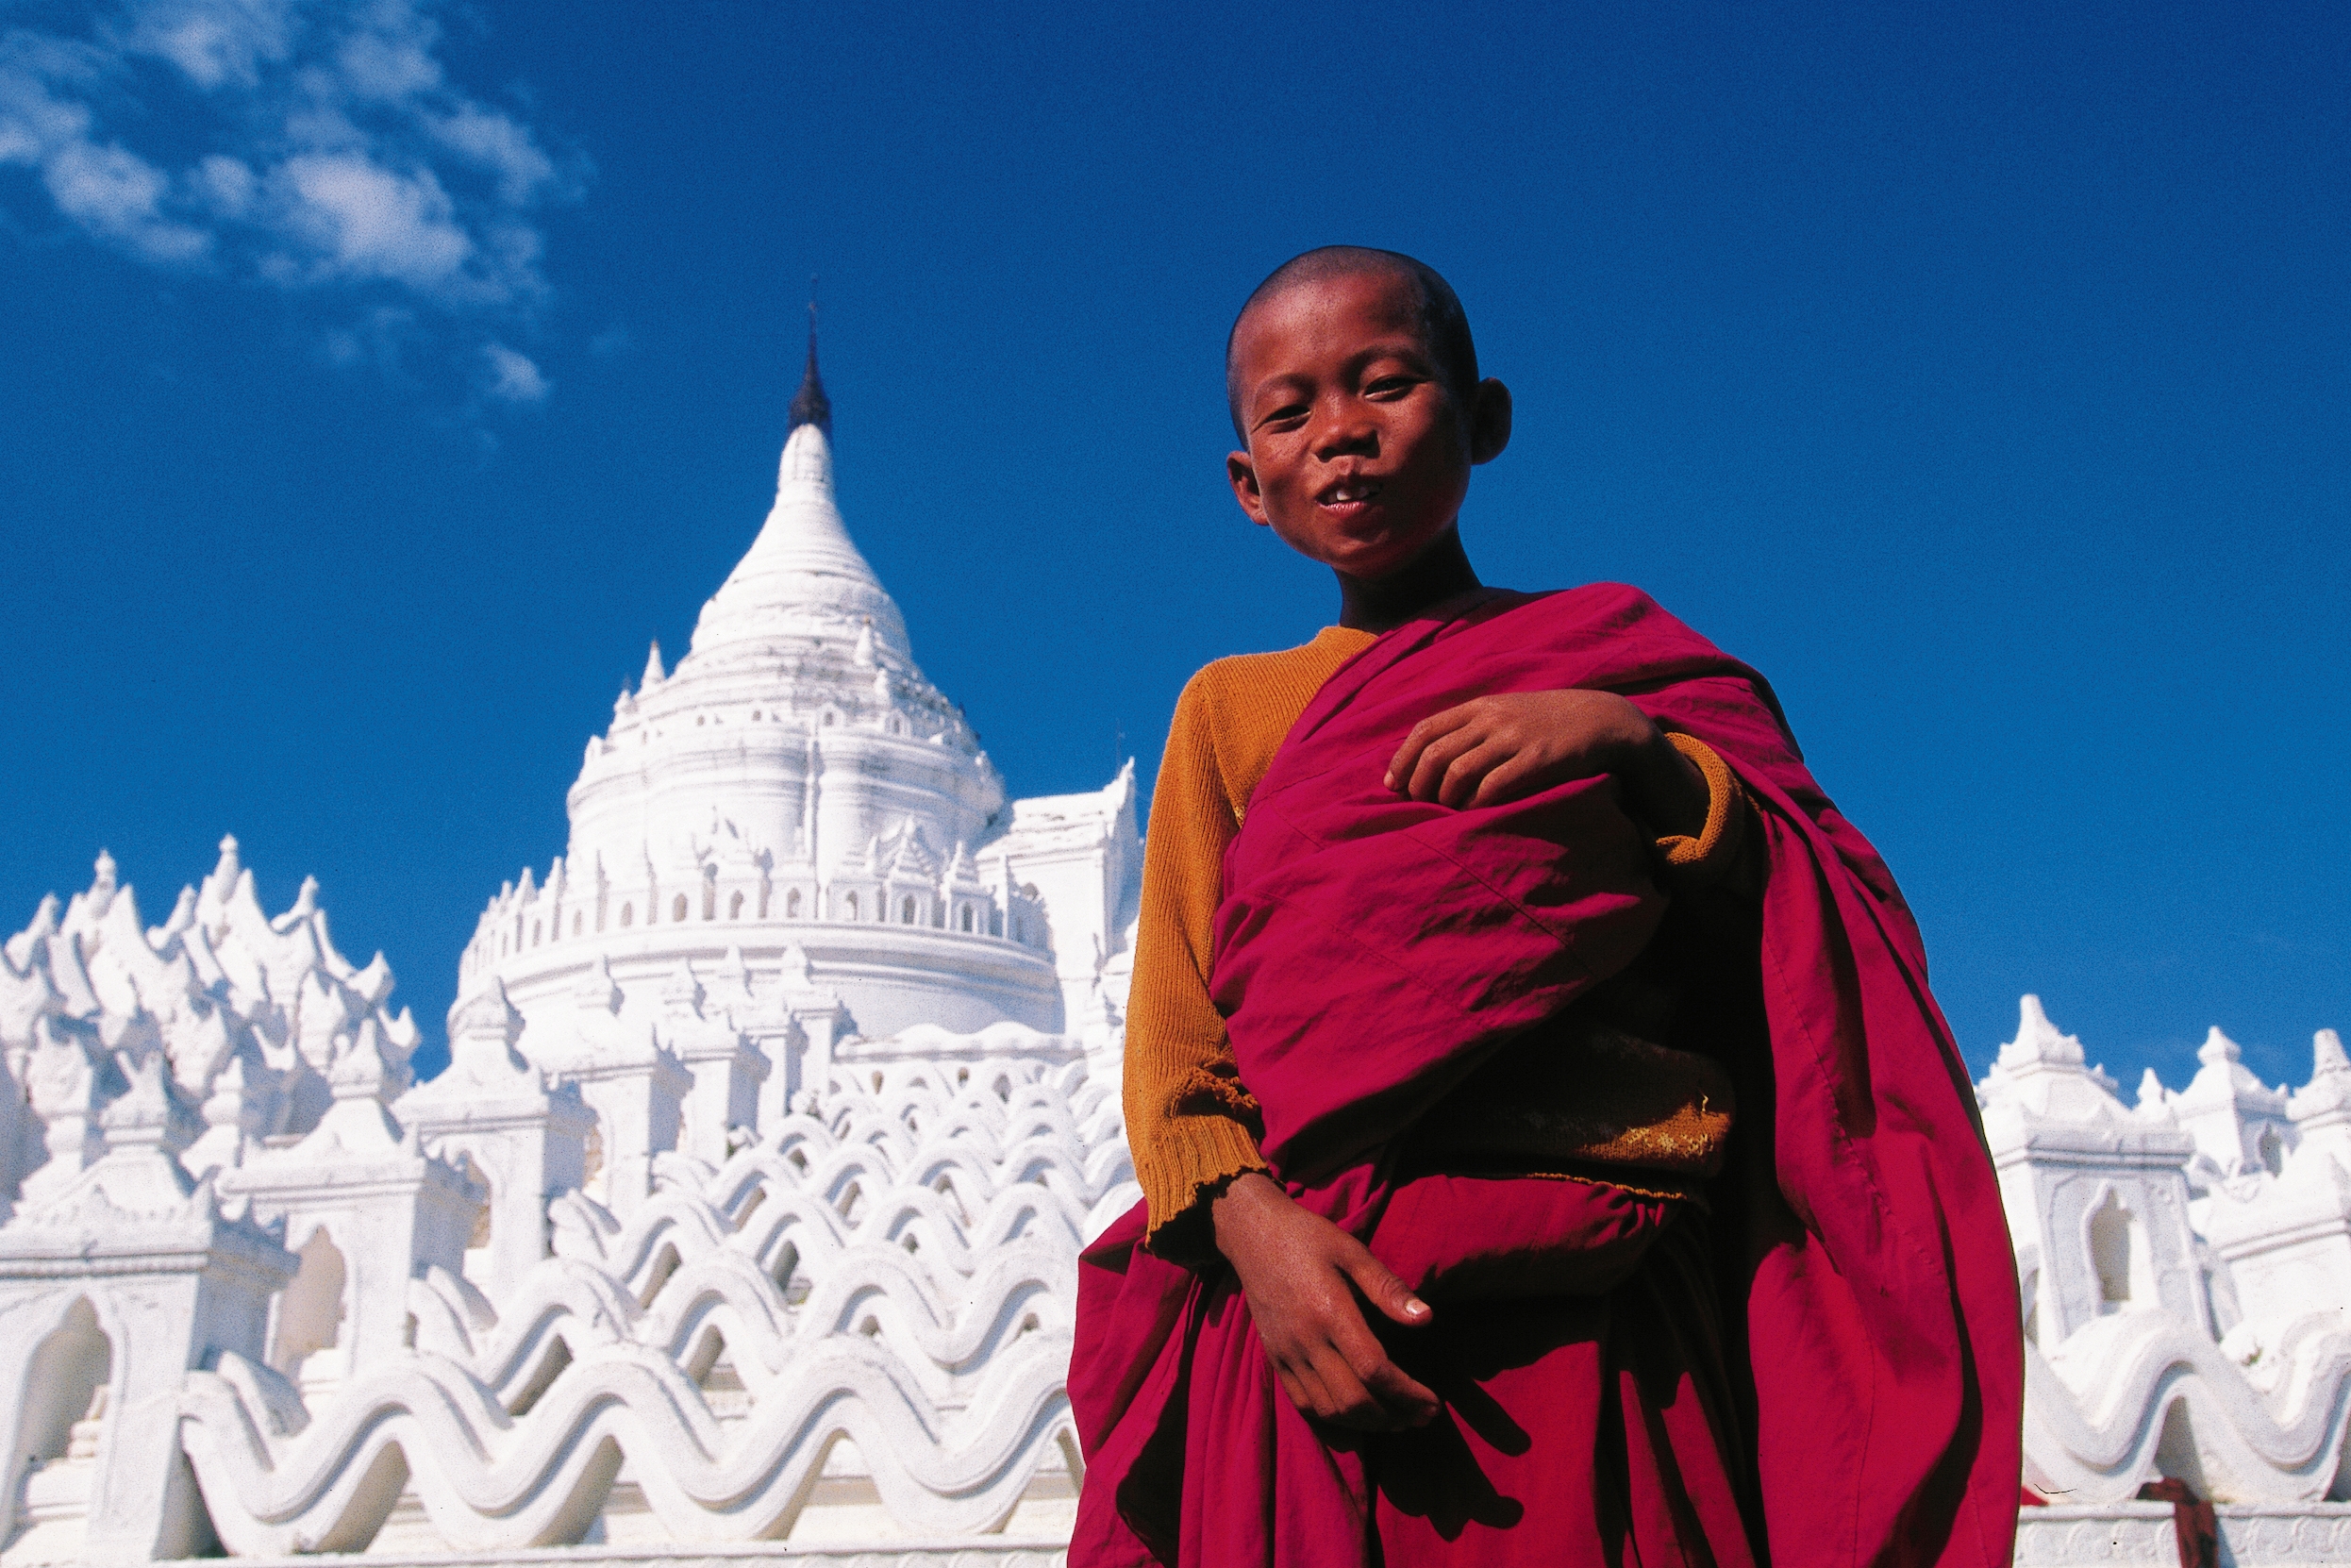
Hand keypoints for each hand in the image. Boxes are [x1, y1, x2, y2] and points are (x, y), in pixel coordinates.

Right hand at [1210, 1172, 1438, 1430]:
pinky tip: (1357, 1413)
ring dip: (1367, 1423)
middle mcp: (1306, 1339)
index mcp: (1330, 1311)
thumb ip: (1388, 1288)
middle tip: (1422, 1416)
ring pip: (1329, 1409)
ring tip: (1396, 1419)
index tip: (1433, 1403)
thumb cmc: (1308, 1237)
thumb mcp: (1352, 1251)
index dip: (1408, 1394)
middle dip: (1394, 1416)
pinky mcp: (1274, 1358)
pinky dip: (1334, 1417)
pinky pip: (1304, 1403)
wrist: (1253, 1234)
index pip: (1374, 1369)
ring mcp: (1286, 1353)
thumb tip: (1426, 1319)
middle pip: (1353, 1400)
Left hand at [1384, 689, 1708, 834]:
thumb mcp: (1507, 711)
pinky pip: (1493, 786)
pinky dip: (1476, 803)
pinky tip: (1475, 813)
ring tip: (1448, 811)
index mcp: (1481, 706)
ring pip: (1459, 772)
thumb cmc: (1548, 722)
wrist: (1603, 720)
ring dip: (1445, 798)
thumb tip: (1430, 756)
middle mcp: (1492, 719)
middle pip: (1436, 754)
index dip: (1403, 759)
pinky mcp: (1536, 760)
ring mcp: (1514, 738)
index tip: (1392, 785)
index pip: (1426, 730)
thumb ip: (1472, 727)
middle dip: (1419, 784)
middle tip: (1419, 804)